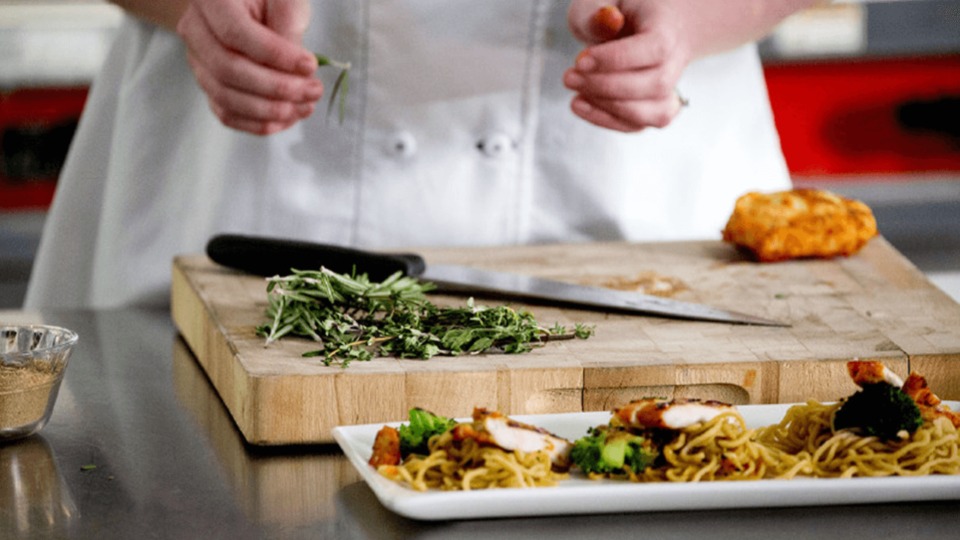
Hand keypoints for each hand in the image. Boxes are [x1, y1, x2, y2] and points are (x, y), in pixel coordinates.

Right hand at [177, 0, 321, 134]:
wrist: (247, 7)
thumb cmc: (268, 0)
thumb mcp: (284, 0)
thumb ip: (287, 26)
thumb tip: (297, 71)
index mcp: (211, 0)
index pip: (236, 34)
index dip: (275, 56)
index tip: (310, 65)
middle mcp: (195, 31)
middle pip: (228, 70)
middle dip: (277, 88)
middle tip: (313, 90)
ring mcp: (197, 62)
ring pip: (226, 98)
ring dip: (270, 111)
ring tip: (306, 106)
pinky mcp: (209, 85)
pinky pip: (227, 114)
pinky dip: (258, 123)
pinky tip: (287, 119)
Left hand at [565, 1, 691, 131]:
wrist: (641, 25)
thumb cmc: (617, 11)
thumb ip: (598, 11)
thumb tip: (609, 21)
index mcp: (668, 27)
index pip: (656, 47)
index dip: (618, 58)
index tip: (581, 60)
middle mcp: (676, 60)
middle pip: (656, 83)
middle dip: (606, 86)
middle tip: (569, 76)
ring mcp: (669, 88)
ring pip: (652, 113)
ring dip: (608, 108)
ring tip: (575, 92)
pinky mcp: (654, 108)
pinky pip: (638, 125)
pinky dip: (607, 120)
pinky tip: (579, 104)